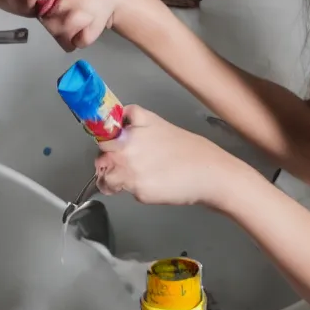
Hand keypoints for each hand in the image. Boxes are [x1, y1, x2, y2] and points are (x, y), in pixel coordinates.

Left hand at [95, 105, 242, 207]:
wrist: (209, 173)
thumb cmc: (189, 149)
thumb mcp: (157, 123)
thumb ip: (133, 120)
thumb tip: (116, 118)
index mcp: (130, 132)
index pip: (100, 136)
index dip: (103, 142)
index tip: (106, 147)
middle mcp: (126, 151)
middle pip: (100, 160)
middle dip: (107, 163)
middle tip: (122, 164)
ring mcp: (130, 173)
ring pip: (107, 180)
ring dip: (113, 181)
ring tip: (133, 178)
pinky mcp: (138, 192)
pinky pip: (126, 192)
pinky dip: (135, 190)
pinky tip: (152, 184)